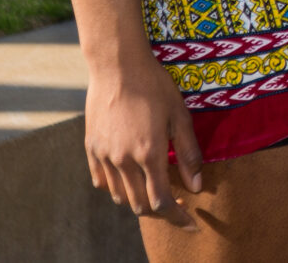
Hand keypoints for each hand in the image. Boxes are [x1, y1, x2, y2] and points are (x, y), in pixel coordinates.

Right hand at [85, 52, 202, 220]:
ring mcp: (104, 155)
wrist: (118, 66)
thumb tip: (196, 186)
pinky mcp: (91, 148)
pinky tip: (129, 178)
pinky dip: (117, 188)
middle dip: (160, 212)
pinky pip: (101, 181)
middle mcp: (123, 160)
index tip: (190, 223)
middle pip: (140, 204)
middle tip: (175, 204)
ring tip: (153, 189)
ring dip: (138, 200)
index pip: (161, 201)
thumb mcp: (180, 116)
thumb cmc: (154, 86)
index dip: (177, 217)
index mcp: (148, 153)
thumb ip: (188, 154)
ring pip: (120, 196)